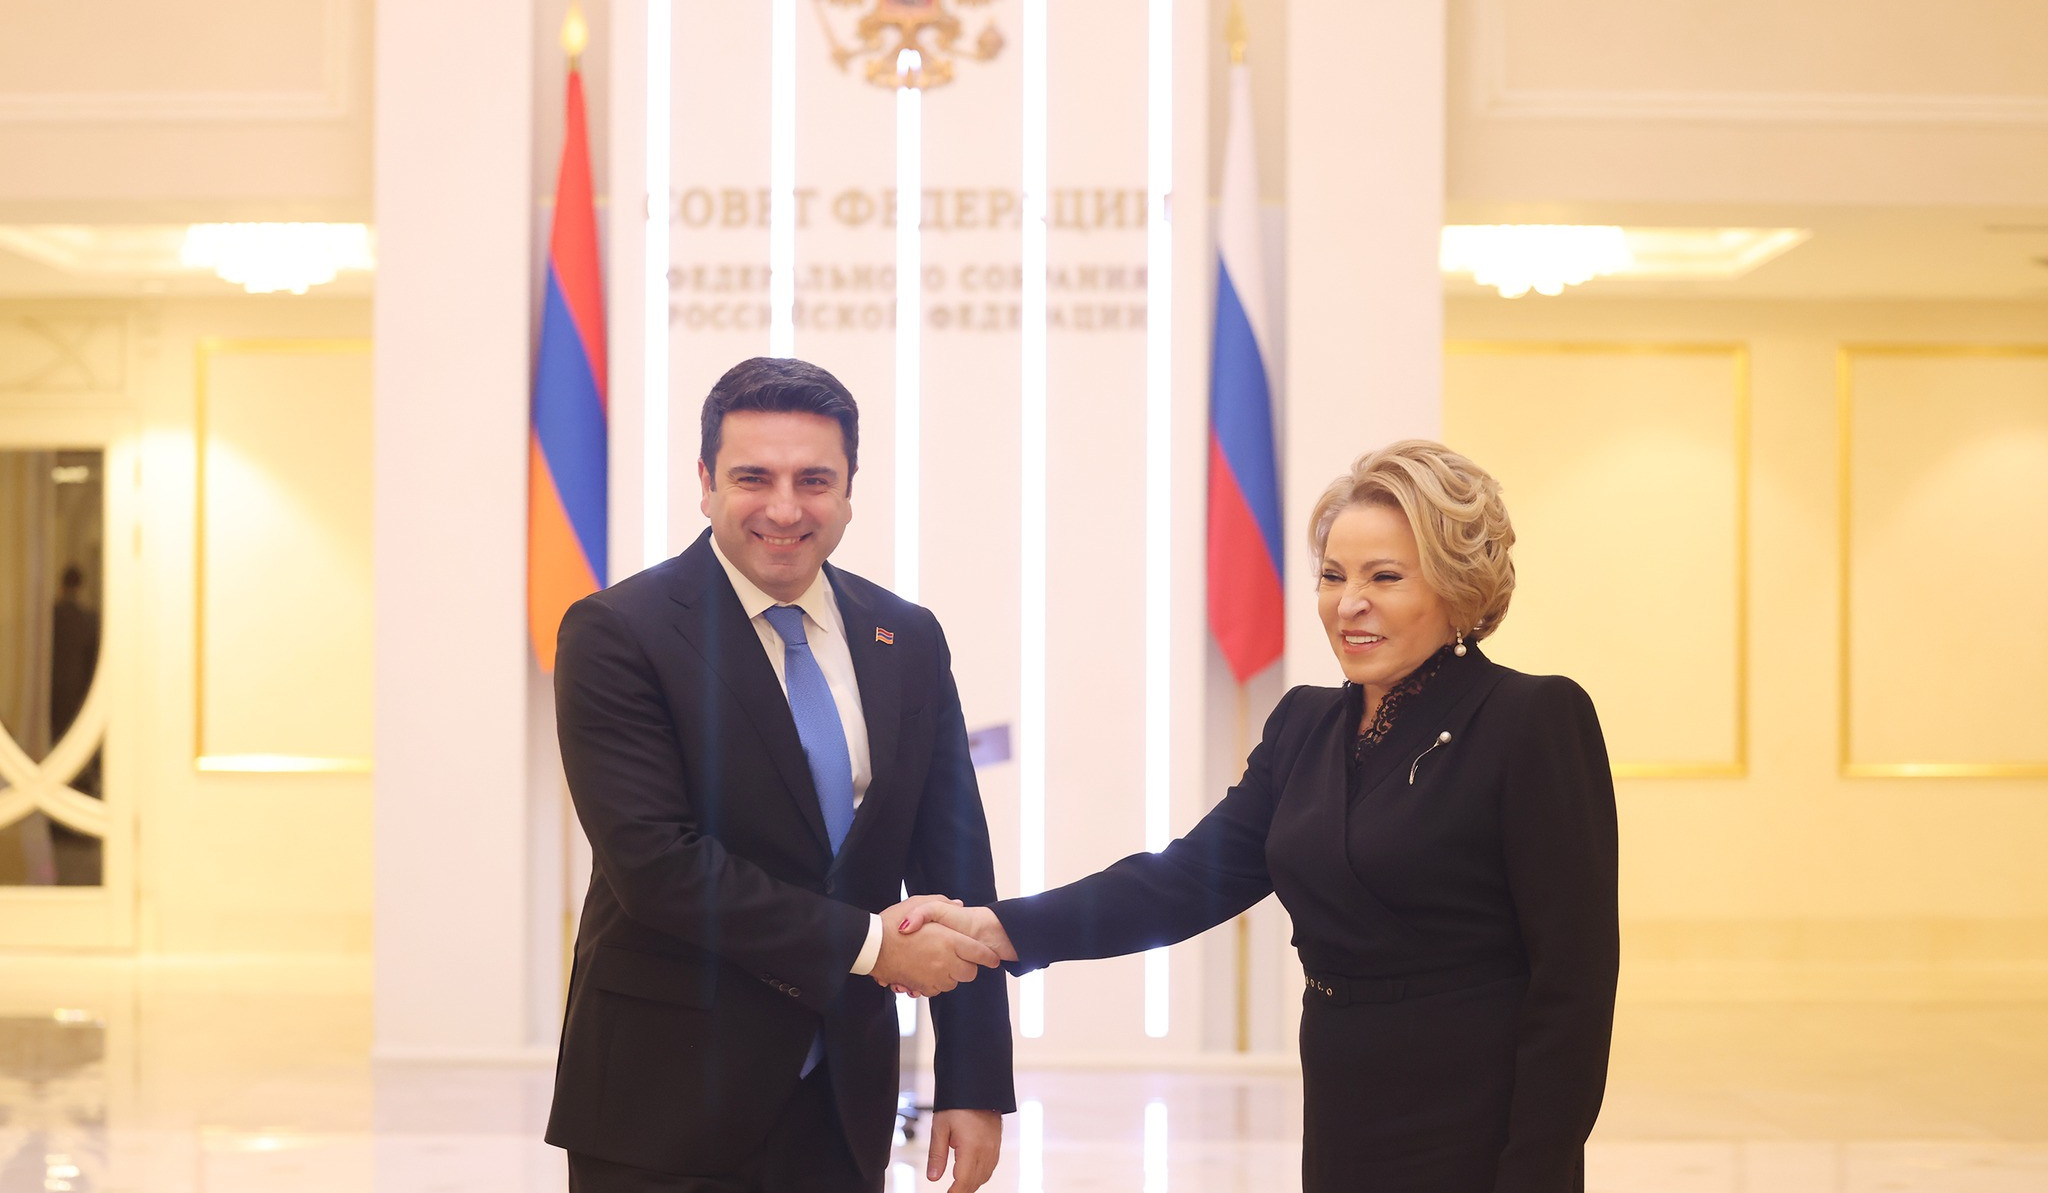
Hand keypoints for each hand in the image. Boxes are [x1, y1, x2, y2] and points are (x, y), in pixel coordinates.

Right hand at [871, 895, 998, 996]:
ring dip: (950, 974)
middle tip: (958, 957)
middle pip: (970, 972)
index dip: (989, 957)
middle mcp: (945, 961)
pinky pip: (937, 990)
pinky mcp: (922, 988)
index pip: (979, 953)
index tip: (994, 958)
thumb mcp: (918, 903)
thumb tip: (959, 904)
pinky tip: (925, 970)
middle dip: (967, 966)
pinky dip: (935, 982)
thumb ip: (942, 903)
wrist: (871, 947)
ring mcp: (934, 977)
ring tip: (937, 962)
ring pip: (954, 983)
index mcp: (948, 940)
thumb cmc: (893, 924)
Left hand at [927, 1108, 1000, 1192]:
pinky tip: (971, 1174)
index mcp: (972, 1148)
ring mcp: (994, 1147)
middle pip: (975, 1182)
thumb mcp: (940, 1127)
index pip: (964, 1181)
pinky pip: (990, 1167)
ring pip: (985, 1176)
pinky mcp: (996, 1143)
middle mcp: (986, 1150)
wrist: (978, 1085)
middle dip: (963, 1190)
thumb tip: (933, 1177)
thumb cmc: (958, 1103)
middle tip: (950, 1192)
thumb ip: (936, 1155)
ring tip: (958, 1186)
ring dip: (972, 1184)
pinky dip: (981, 1175)